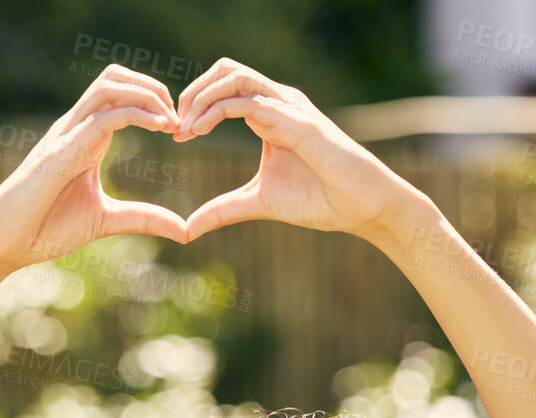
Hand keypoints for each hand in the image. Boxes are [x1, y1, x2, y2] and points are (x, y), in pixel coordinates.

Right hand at [0, 65, 190, 273]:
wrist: (3, 245)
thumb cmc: (43, 230)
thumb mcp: (104, 221)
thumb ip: (142, 218)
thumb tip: (183, 229)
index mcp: (84, 139)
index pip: (119, 95)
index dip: (154, 103)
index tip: (179, 130)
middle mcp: (74, 129)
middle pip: (114, 78)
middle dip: (153, 88)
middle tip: (177, 119)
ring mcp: (65, 136)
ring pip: (108, 86)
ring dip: (146, 94)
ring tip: (169, 121)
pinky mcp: (60, 153)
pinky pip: (101, 118)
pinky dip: (135, 114)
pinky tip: (159, 128)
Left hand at [172, 58, 421, 242]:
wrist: (360, 206)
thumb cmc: (320, 199)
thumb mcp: (258, 203)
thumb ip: (223, 209)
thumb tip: (188, 228)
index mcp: (270, 113)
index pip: (225, 87)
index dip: (195, 104)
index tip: (176, 134)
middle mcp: (278, 102)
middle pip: (226, 69)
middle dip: (193, 92)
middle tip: (174, 126)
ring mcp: (288, 107)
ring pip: (235, 75)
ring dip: (202, 97)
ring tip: (184, 128)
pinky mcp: (297, 121)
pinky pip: (250, 101)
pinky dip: (217, 110)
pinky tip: (199, 131)